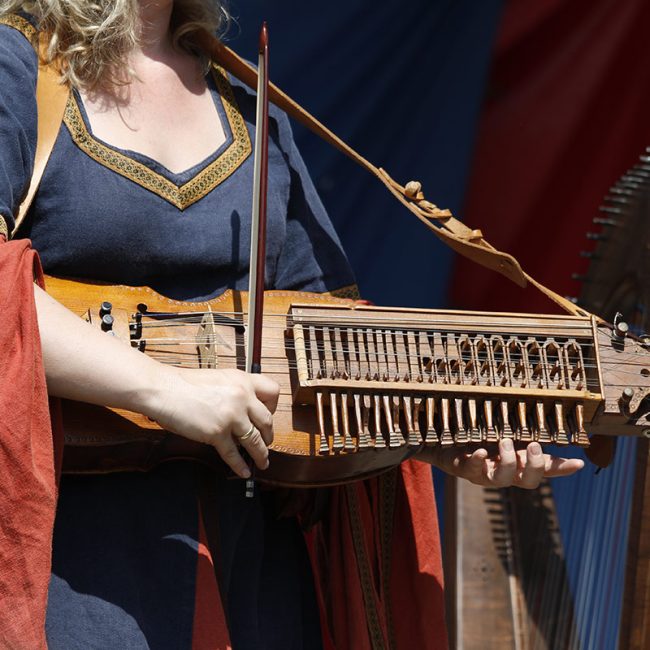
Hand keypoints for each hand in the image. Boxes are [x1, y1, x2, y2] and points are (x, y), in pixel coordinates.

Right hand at [146, 367, 279, 478]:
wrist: (163, 388)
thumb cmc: (185, 384)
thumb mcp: (219, 378)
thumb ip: (235, 391)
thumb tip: (244, 409)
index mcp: (243, 380)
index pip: (273, 392)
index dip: (273, 407)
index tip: (268, 416)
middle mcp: (242, 397)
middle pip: (267, 421)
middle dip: (268, 435)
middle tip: (267, 442)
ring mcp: (231, 416)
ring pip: (255, 440)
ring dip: (261, 454)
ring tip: (263, 462)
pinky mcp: (217, 432)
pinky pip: (234, 454)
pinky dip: (240, 465)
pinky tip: (244, 472)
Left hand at [417, 438, 583, 488]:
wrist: (448, 448)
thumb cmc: (483, 444)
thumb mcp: (508, 441)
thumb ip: (530, 443)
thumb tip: (558, 438)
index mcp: (519, 466)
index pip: (545, 470)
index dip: (561, 469)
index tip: (578, 462)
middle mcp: (505, 474)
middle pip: (527, 482)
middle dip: (534, 466)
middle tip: (533, 445)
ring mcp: (484, 474)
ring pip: (501, 478)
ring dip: (507, 461)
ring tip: (505, 442)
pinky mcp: (464, 469)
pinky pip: (471, 468)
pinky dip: (477, 460)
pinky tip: (481, 451)